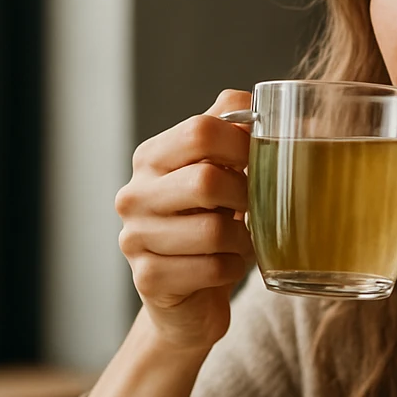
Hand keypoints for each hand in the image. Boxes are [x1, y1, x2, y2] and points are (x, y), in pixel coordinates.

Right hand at [115, 89, 254, 349]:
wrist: (188, 296)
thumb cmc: (210, 224)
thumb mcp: (219, 172)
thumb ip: (232, 131)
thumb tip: (262, 100)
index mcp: (152, 158)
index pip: (200, 129)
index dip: (242, 143)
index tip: (257, 161)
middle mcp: (134, 195)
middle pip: (207, 180)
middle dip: (245, 197)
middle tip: (253, 208)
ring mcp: (135, 238)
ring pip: (214, 231)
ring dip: (243, 240)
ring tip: (241, 242)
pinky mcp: (149, 279)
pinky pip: (212, 269)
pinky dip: (232, 269)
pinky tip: (226, 266)